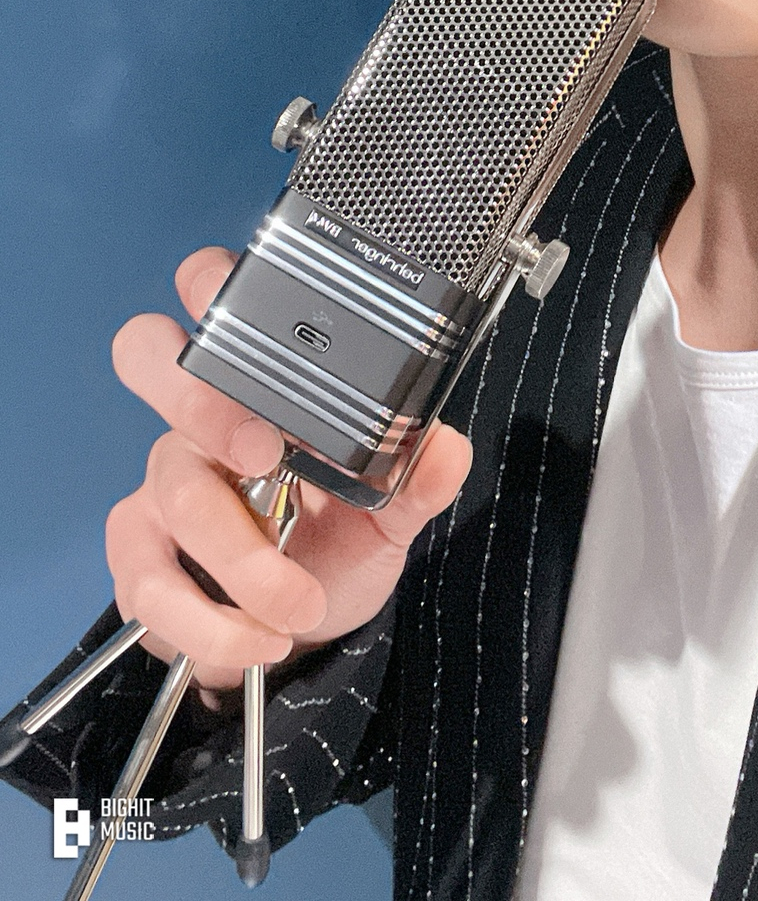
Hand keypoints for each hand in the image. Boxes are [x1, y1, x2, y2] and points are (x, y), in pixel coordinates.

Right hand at [106, 248, 471, 691]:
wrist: (298, 633)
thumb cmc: (336, 543)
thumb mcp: (387, 512)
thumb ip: (416, 478)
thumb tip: (448, 444)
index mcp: (260, 380)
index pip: (214, 291)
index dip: (221, 290)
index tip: (285, 354)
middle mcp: (202, 414)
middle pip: (146, 353)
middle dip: (199, 401)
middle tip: (261, 456)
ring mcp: (163, 477)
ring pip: (173, 489)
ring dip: (241, 559)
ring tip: (298, 604)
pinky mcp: (139, 548)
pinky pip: (146, 576)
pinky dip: (208, 621)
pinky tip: (258, 637)